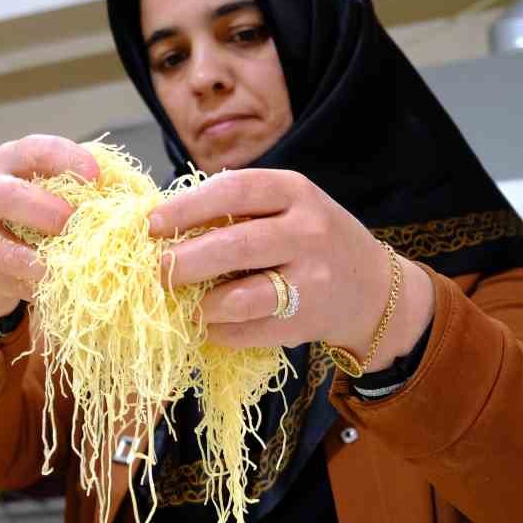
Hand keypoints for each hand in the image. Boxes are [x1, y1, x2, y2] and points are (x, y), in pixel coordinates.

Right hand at [0, 135, 100, 319]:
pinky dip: (35, 275)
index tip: (96, 176)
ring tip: (67, 259)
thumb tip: (137, 199)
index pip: (37, 150)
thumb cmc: (41, 210)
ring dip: (37, 254)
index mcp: (15, 159)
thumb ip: (89, 187)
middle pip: (8, 195)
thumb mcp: (59, 189)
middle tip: (76, 221)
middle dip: (45, 210)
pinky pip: (7, 271)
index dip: (66, 160)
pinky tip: (57, 277)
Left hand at [146, 169, 434, 367]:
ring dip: (202, 304)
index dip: (186, 208)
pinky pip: (248, 332)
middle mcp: (308, 231)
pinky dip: (219, 332)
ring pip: (241, 297)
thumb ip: (234, 209)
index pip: (233, 191)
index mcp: (294, 191)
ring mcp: (312, 280)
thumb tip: (160, 224)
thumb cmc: (309, 240)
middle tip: (156, 272)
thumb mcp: (284, 207)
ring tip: (185, 304)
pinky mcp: (306, 321)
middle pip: (233, 246)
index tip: (150, 225)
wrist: (372, 288)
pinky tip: (209, 325)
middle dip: (184, 261)